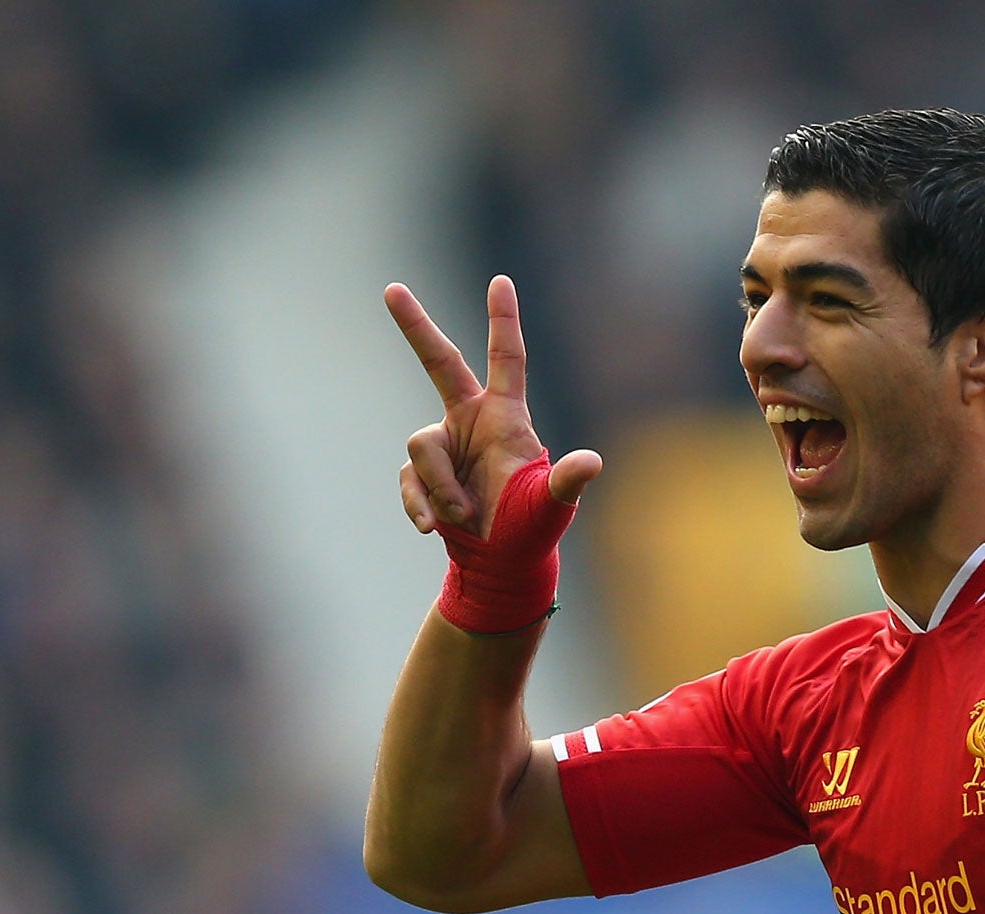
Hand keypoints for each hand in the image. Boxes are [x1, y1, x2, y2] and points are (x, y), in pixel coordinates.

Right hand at [385, 275, 601, 537]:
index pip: (506, 360)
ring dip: (441, 486)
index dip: (503, 321)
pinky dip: (420, 503)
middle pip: (439, 363)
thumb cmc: (533, 528)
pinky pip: (409, 480)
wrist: (499, 562)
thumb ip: (567, 481)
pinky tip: (433, 526)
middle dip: (415, 326)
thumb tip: (593, 462)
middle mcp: (470, 421)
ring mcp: (444, 445)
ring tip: (465, 514)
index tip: (500, 281)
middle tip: (392, 289)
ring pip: (421, 446)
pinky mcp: (421, 474)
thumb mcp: (552, 505)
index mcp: (506, 417)